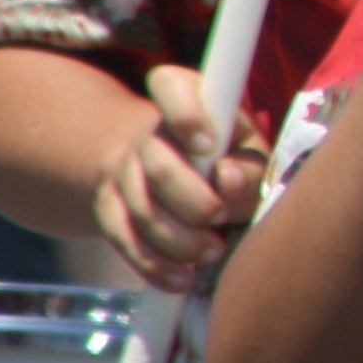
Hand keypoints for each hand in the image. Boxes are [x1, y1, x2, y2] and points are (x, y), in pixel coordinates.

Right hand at [93, 64, 270, 290]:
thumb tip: (228, 178)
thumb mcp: (252, 154)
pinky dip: (155, 265)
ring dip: (179, 239)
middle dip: (193, 200)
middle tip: (220, 216)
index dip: (185, 114)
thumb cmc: (232, 161)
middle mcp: (149, 132)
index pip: (169, 85)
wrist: (181, 180)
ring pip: (140, 208)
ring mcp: (123, 170)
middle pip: (157, 164)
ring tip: (212, 251)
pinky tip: (183, 278)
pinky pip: (124, 240)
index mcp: (187, 98)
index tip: (208, 144)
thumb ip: (253, 166)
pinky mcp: (109, 208)